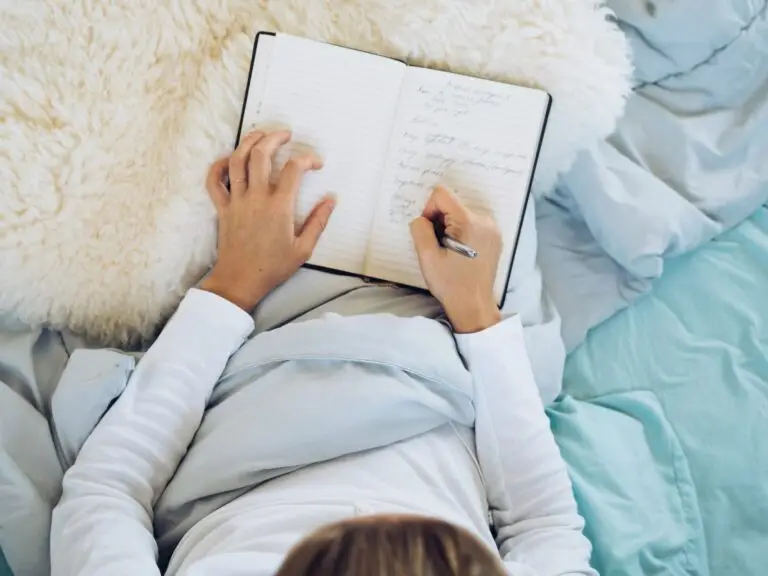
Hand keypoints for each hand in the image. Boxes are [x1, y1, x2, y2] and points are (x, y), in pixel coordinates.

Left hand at [200, 130, 334, 310]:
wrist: (240, 281)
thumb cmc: (273, 267)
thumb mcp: (304, 248)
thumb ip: (318, 221)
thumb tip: (331, 199)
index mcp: (279, 207)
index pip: (294, 169)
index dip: (307, 159)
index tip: (316, 164)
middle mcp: (256, 198)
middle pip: (261, 154)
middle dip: (274, 138)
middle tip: (286, 134)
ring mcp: (236, 201)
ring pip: (238, 161)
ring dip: (249, 142)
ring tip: (261, 135)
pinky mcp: (223, 208)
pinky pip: (214, 181)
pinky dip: (219, 165)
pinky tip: (230, 159)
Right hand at [410, 186, 501, 332]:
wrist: (474, 305)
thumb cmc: (450, 284)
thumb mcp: (427, 257)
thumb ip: (420, 229)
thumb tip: (422, 219)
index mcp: (468, 222)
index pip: (442, 195)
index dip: (429, 209)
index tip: (429, 232)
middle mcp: (484, 220)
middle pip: (452, 203)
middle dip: (440, 220)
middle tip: (439, 246)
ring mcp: (492, 228)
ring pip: (461, 213)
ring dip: (450, 227)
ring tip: (450, 251)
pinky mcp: (495, 237)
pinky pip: (472, 223)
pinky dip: (462, 232)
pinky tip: (460, 253)